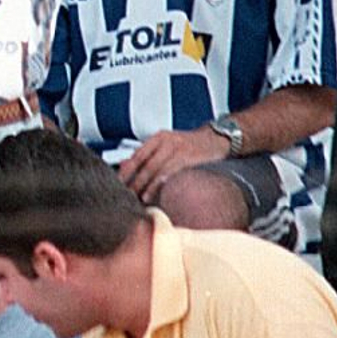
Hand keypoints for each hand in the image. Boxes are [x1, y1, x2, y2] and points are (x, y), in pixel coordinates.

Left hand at [117, 126, 231, 202]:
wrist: (217, 140)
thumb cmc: (189, 146)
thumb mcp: (167, 145)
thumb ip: (148, 155)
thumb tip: (124, 165)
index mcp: (158, 138)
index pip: (137, 156)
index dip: (126, 172)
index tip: (118, 185)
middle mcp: (167, 142)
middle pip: (145, 165)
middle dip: (135, 183)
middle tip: (127, 196)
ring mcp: (179, 150)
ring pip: (157, 171)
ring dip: (147, 187)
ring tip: (140, 199)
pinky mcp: (190, 159)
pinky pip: (173, 174)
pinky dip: (163, 186)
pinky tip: (158, 196)